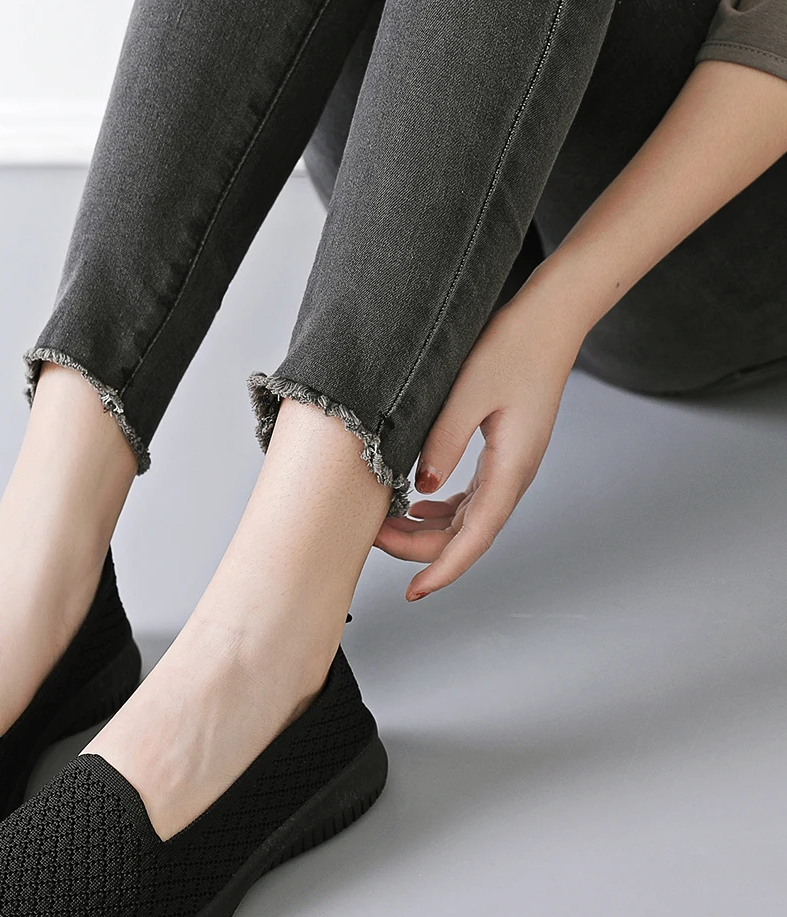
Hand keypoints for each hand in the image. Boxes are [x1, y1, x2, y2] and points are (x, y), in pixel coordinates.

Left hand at [373, 296, 582, 599]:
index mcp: (510, 469)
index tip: (415, 592)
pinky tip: (415, 506)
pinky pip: (469, 498)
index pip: (473, 538)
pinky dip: (440, 511)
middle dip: (419, 548)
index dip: (443, 570)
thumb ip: (442, 443)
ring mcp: (510, 467)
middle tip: (374, 540)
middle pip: (464, 535)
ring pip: (465, 519)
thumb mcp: (467, 394)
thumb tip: (420, 489)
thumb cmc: (513, 347)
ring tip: (384, 526)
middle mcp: (514, 476)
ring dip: (426, 530)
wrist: (549, 319)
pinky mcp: (502, 455)